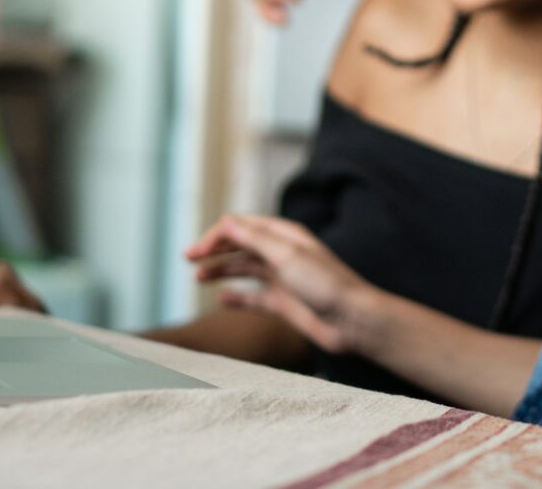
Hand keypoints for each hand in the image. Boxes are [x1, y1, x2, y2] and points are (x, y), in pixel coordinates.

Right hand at [184, 214, 372, 353]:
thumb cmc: (325, 284)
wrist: (353, 321)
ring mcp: (282, 278)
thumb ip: (254, 239)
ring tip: (198, 278)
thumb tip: (226, 221)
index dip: (218, 235)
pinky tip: (222, 298)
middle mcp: (282, 253)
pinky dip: (237, 296)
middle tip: (188, 259)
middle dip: (214, 249)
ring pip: (244, 269)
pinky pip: (254, 297)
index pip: (243, 226)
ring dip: (221, 270)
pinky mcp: (284, 303)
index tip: (198, 251)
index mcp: (284, 235)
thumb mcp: (286, 256)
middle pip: (241, 245)